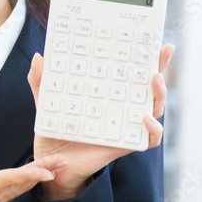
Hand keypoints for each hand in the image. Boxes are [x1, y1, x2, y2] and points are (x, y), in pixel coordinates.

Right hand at [0, 152, 65, 201]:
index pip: (5, 181)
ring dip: (38, 177)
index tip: (47, 171)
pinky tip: (37, 174)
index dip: (27, 175)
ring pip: (18, 188)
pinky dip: (28, 181)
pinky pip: (13, 191)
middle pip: (18, 185)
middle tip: (63, 162)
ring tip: (57, 165)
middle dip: (42, 173)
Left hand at [27, 44, 174, 201]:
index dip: (144, 57)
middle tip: (163, 51)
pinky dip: (153, 130)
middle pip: (148, 87)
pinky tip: (146, 119)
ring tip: (154, 80)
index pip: (129, 73)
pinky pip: (149, 140)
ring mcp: (126, 126)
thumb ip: (41, 82)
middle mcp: (121, 108)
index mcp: (107, 95)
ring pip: (154, 109)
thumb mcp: (45, 103)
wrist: (52, 162)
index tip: (152, 39)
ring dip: (159, 94)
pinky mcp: (126, 145)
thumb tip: (38, 57)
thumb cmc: (54, 131)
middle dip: (160, 67)